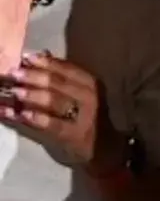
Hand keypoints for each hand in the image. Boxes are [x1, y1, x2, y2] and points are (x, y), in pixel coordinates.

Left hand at [0, 51, 124, 170]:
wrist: (105, 147)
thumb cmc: (88, 115)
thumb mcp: (80, 92)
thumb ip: (62, 74)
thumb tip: (40, 53)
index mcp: (90, 83)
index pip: (66, 68)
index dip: (45, 62)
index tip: (25, 57)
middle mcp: (88, 97)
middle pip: (58, 83)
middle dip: (34, 77)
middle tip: (13, 73)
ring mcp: (82, 117)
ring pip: (55, 101)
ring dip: (32, 95)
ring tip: (13, 91)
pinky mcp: (73, 135)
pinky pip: (52, 125)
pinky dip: (35, 118)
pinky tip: (18, 114)